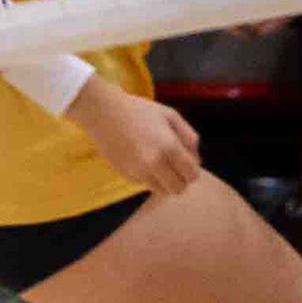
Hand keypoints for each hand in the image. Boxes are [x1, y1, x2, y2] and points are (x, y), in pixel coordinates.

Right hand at [71, 80, 202, 195]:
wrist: (104, 113)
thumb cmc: (140, 111)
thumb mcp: (172, 116)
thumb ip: (190, 138)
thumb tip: (197, 161)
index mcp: (169, 147)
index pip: (192, 175)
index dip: (193, 170)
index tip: (188, 161)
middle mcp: (154, 163)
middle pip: (178, 189)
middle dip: (181, 179)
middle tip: (176, 165)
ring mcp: (138, 172)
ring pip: (162, 191)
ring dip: (165, 182)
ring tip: (161, 163)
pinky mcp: (125, 175)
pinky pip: (145, 184)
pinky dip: (149, 178)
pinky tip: (142, 159)